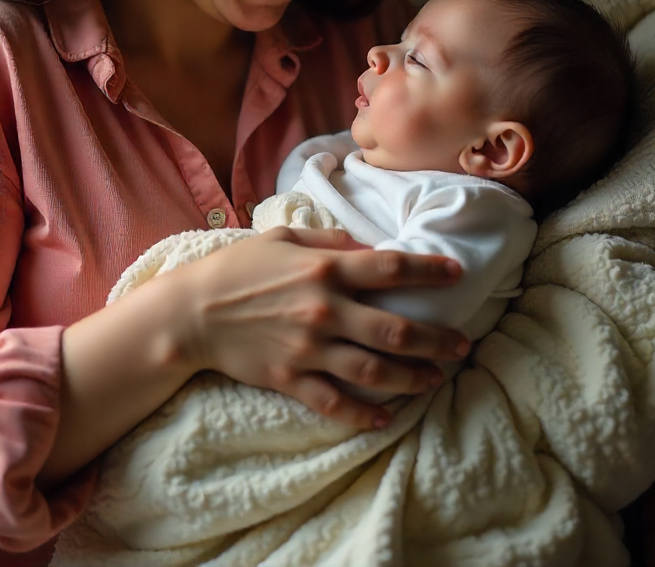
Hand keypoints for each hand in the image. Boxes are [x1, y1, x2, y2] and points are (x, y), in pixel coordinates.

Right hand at [177, 227, 469, 429]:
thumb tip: (364, 245)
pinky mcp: (292, 378)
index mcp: (324, 268)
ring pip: (376, 371)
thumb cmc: (235, 268)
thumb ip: (326, 238)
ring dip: (413, 378)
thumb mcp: (279, 237)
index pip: (391, 268)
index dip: (430, 270)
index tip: (457, 273)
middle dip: (437, 339)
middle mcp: (325, 309)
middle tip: (463, 345)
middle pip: (396, 329)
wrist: (191, 313)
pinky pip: (337, 403)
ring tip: (435, 380)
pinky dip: (365, 414)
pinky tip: (386, 418)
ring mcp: (310, 348)